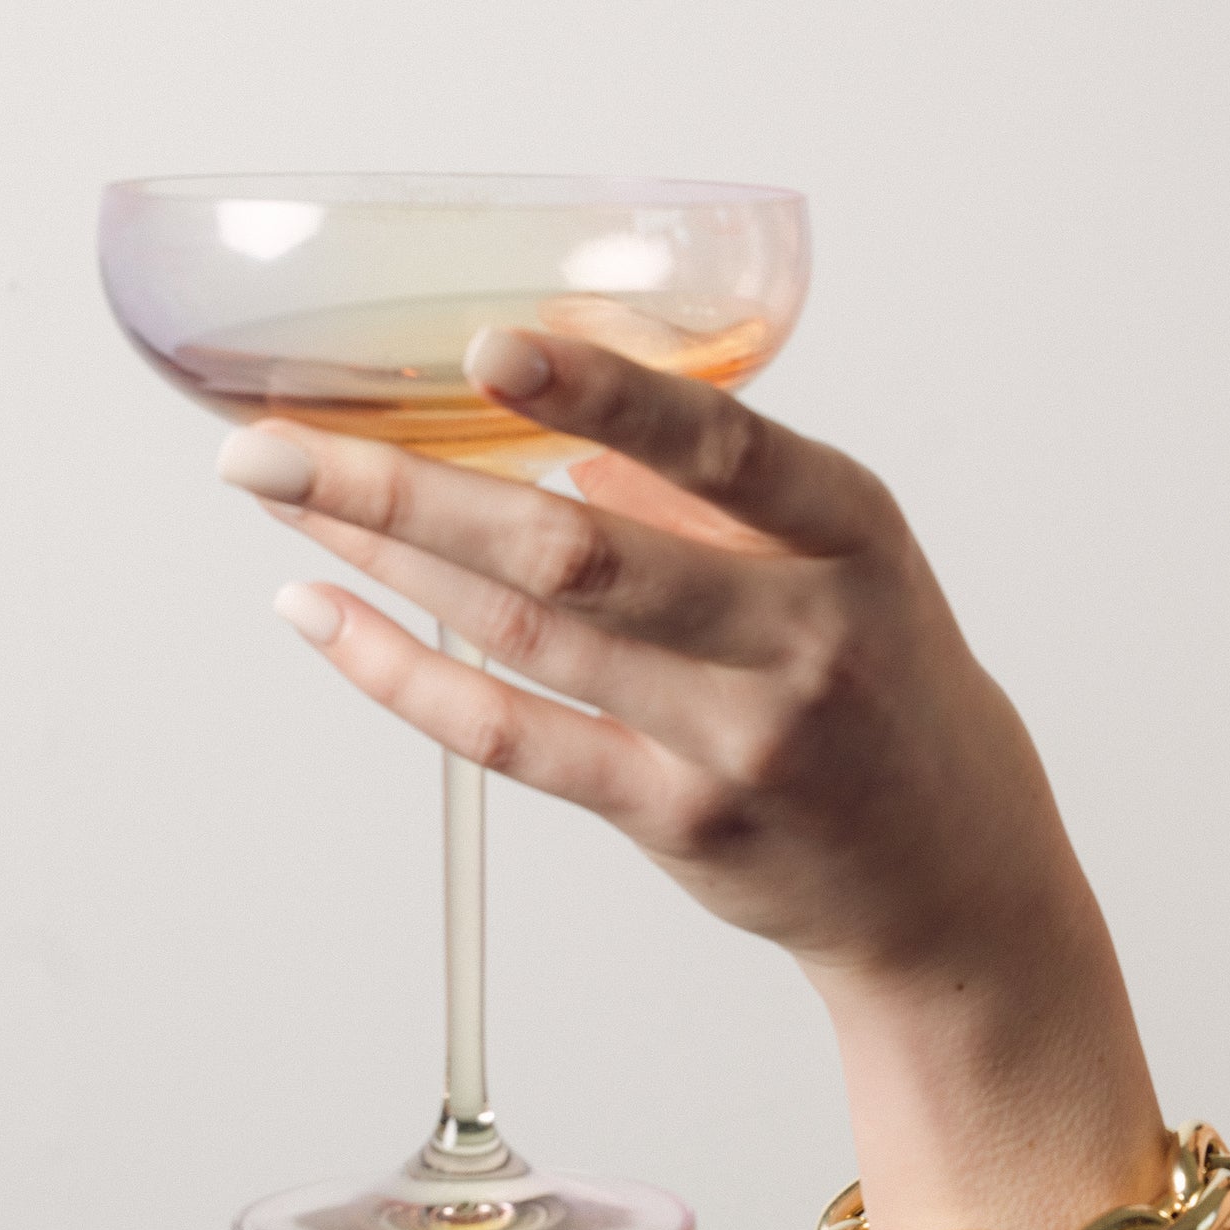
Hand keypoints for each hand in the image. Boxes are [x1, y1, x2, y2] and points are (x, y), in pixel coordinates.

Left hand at [216, 326, 1067, 982]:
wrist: (954, 881)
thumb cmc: (887, 689)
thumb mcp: (848, 562)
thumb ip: (714, 493)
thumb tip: (548, 416)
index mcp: (853, 538)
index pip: (724, 449)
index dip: (603, 396)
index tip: (485, 349)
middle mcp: (801, 638)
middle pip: (577, 554)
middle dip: (405, 489)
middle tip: (275, 438)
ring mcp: (734, 740)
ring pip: (526, 637)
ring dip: (382, 558)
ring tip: (279, 492)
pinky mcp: (676, 820)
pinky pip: (515, 740)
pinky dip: (405, 675)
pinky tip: (323, 615)